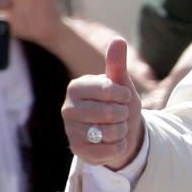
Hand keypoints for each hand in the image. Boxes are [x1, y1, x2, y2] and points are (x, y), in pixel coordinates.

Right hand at [62, 37, 143, 169]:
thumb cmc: (118, 103)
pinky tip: (111, 142)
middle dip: (123, 114)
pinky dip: (118, 147)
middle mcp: (68, 108)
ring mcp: (71, 131)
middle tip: (118, 115)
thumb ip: (117, 64)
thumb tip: (118, 40)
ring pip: (112, 132)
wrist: (119, 132)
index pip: (109, 90)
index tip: (122, 97)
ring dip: (122, 131)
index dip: (124, 96)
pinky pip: (109, 151)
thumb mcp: (121, 84)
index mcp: (76, 87)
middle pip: (111, 113)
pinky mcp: (77, 151)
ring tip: (115, 127)